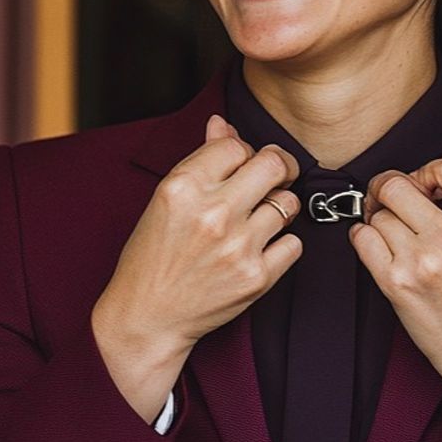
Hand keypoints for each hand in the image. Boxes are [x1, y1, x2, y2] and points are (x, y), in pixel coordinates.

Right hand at [91, 115, 301, 421]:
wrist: (147, 317)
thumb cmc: (153, 256)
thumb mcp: (167, 200)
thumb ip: (201, 159)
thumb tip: (222, 124)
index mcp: (183, 187)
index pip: (237, 145)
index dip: (243, 154)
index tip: (241, 167)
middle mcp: (213, 213)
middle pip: (275, 165)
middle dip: (278, 168)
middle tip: (273, 178)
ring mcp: (238, 246)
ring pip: (289, 203)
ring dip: (277, 209)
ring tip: (255, 222)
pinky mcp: (256, 277)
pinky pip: (294, 243)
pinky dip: (281, 245)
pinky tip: (257, 250)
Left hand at [349, 158, 441, 416]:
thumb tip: (416, 180)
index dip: (428, 170)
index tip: (422, 185)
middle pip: (397, 186)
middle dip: (387, 190)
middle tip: (388, 201)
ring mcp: (424, 261)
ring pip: (378, 214)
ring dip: (378, 220)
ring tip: (393, 235)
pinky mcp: (397, 283)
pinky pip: (362, 238)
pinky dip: (363, 237)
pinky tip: (377, 245)